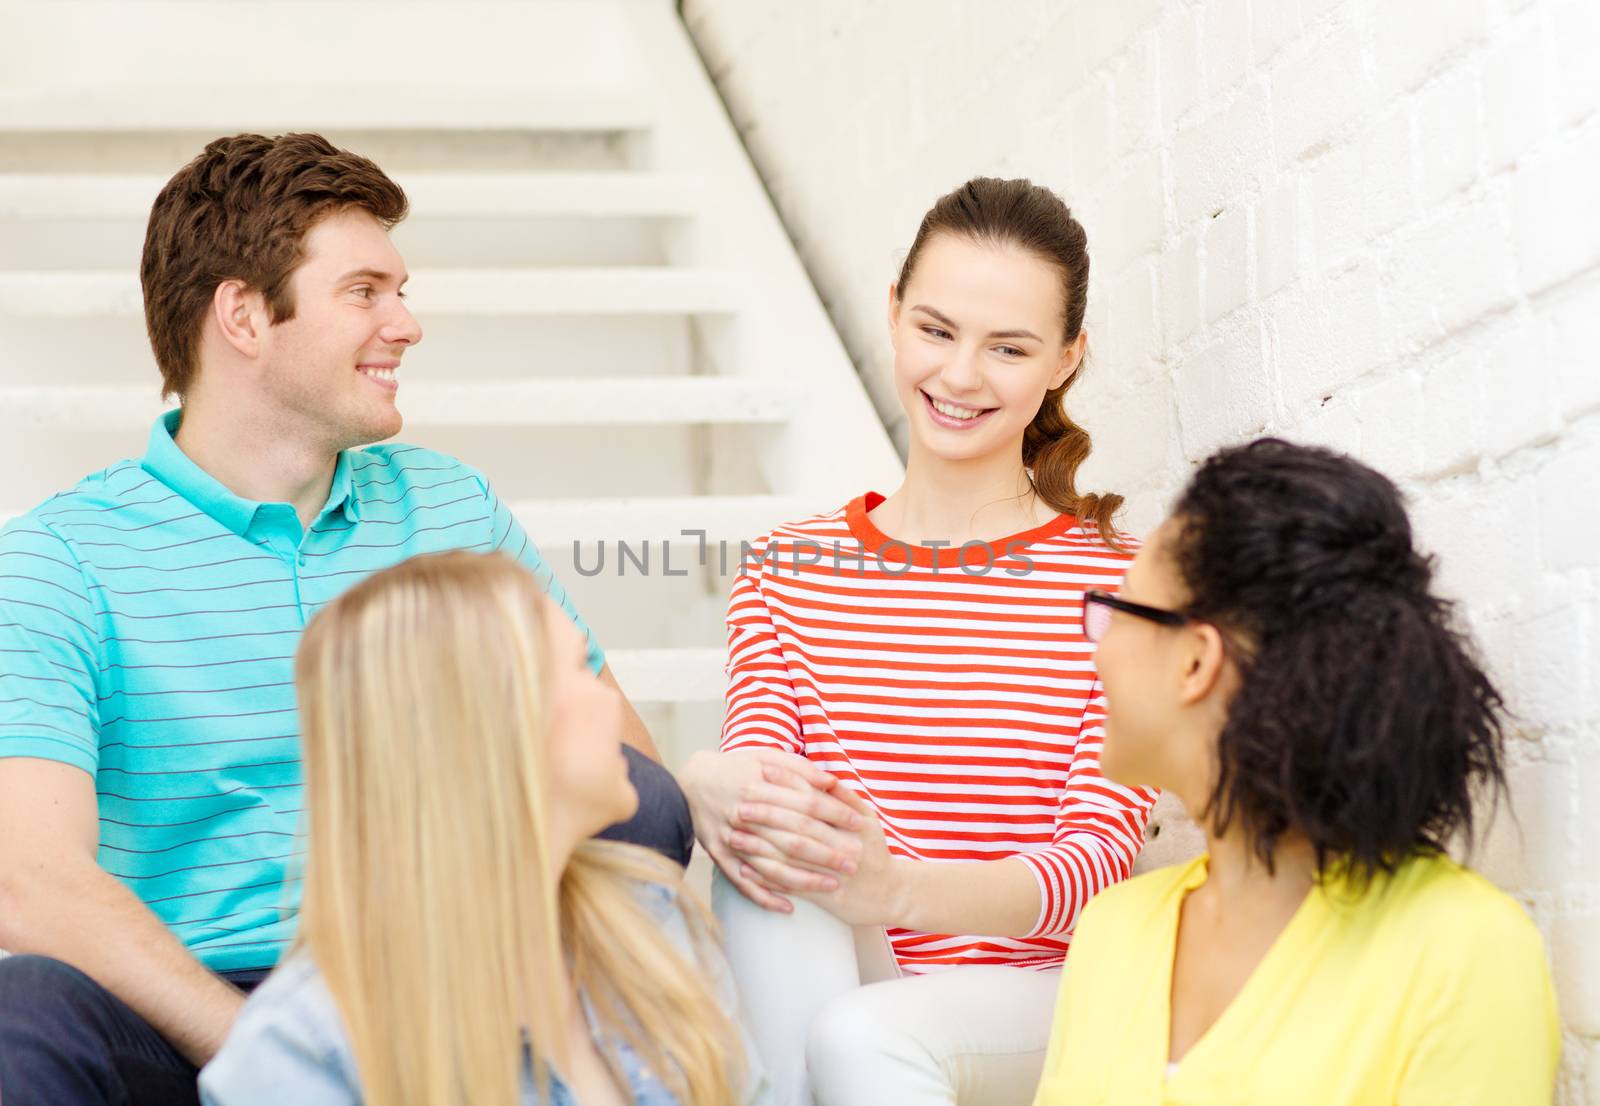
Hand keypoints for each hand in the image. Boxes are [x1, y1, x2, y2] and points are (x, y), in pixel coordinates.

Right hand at [678, 748, 860, 912]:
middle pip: (793, 838)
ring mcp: (730, 839)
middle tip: (855, 863)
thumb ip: (799, 769)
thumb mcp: (766, 756)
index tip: (859, 823)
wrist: (689, 782)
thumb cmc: (735, 767)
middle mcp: (744, 814)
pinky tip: (789, 908)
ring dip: (804, 879)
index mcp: (758, 786)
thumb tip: (832, 783)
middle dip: (827, 852)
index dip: (834, 813)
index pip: (805, 803)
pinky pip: (744, 883)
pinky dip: (766, 898)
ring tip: (833, 886)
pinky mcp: (719, 857)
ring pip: (772, 866)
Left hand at [736, 785, 907, 928]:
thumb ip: (846, 797)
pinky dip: (766, 877)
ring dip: (760, 845)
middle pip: (799, 826)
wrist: (892, 894)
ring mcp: (833, 873)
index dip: (788, 784)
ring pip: (791, 856)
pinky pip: (791, 885)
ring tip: (734, 834)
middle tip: (740, 802)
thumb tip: (822, 774)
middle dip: (767, 813)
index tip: (763, 772)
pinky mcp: (825, 897)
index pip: (814, 799)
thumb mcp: (869, 819)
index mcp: (852, 823)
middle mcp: (844, 846)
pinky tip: (745, 868)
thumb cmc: (875, 852)